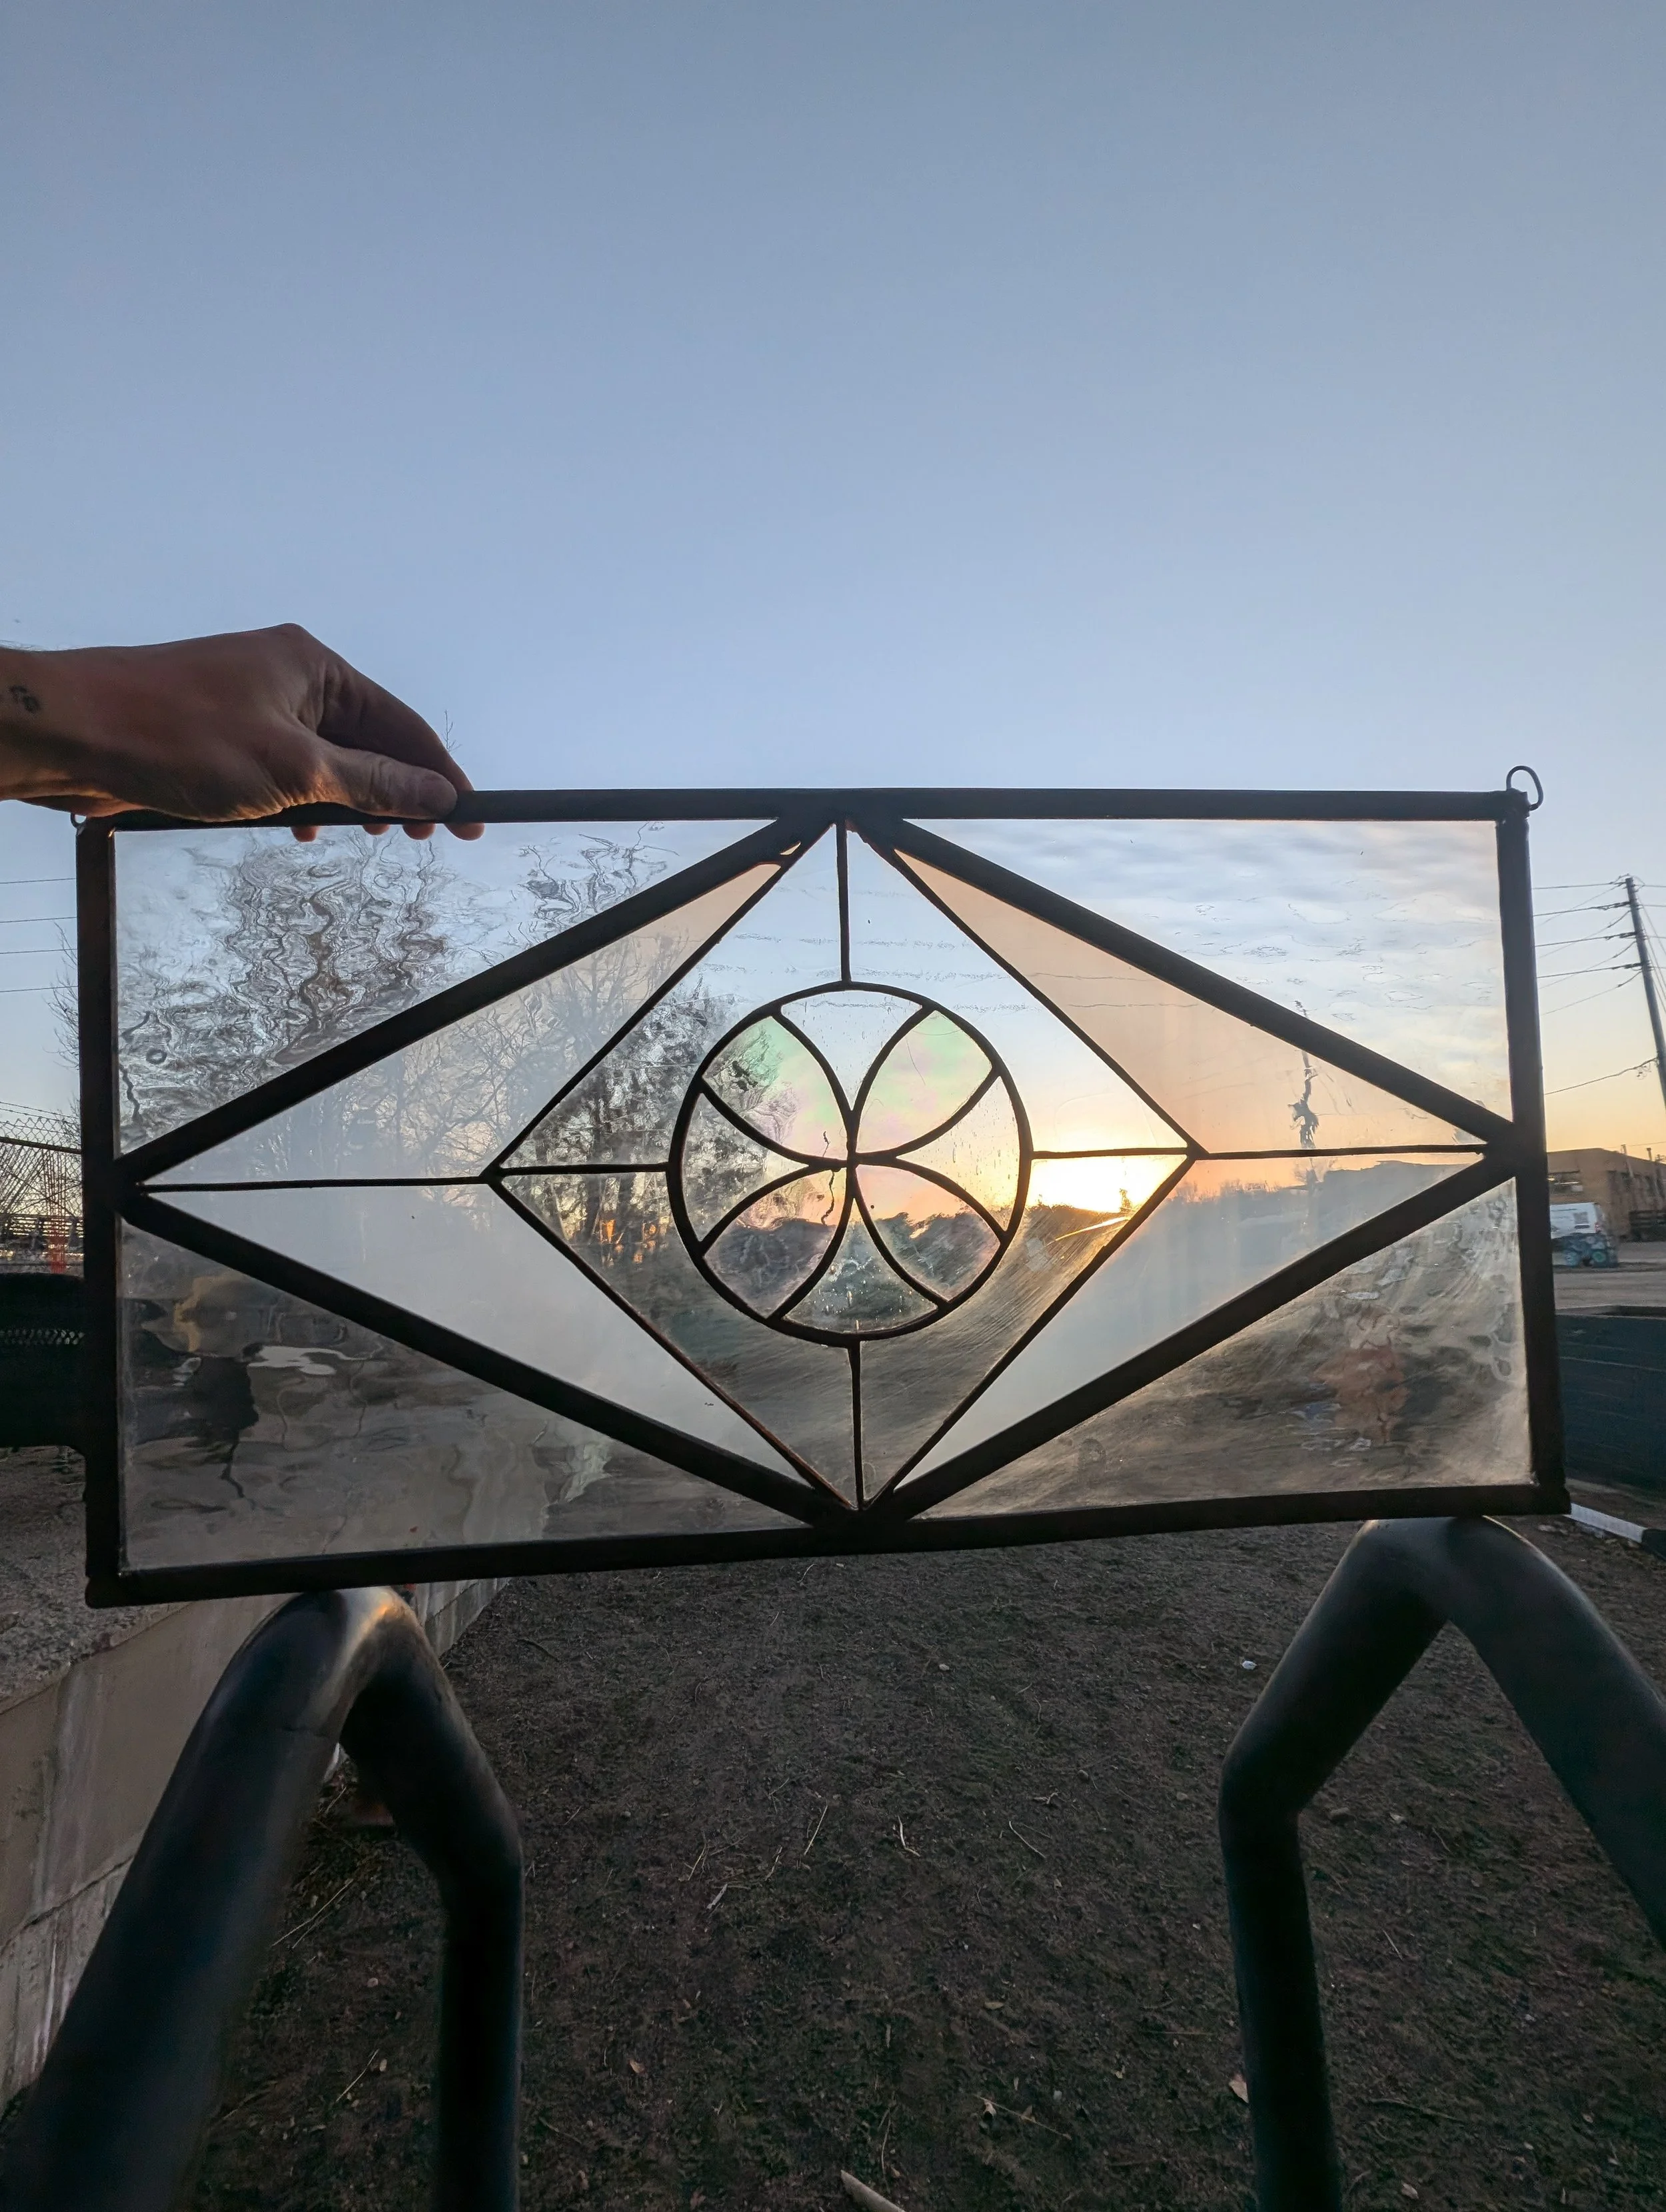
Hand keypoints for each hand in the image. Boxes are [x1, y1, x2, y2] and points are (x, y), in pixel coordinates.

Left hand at [0, 625, 481, 839]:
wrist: (73, 735)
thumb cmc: (176, 735)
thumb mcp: (293, 770)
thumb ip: (371, 783)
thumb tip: (436, 792)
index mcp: (314, 666)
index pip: (401, 723)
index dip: (441, 775)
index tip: (472, 818)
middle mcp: (288, 677)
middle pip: (369, 740)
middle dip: (397, 791)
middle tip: (421, 841)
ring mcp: (253, 705)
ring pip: (326, 759)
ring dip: (348, 801)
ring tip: (363, 840)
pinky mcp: (221, 735)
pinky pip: (285, 769)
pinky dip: (302, 801)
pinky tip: (299, 831)